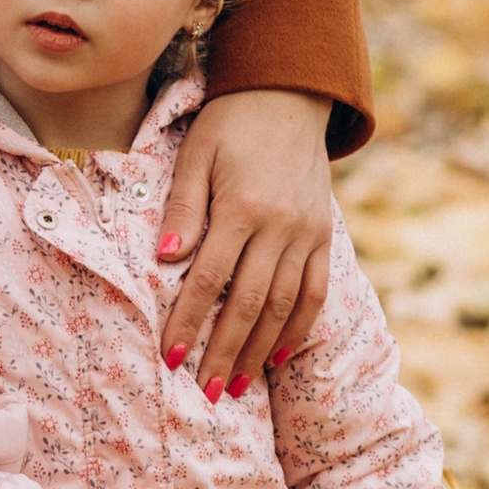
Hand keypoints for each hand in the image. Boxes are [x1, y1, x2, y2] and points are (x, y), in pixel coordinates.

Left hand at [158, 90, 334, 396]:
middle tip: (205, 392)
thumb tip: (165, 258)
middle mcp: (280, 226)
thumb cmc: (230, 124)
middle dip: (225, 351)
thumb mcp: (195, 154)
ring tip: (237, 385)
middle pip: (249, 303)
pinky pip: (315, 290)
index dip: (189, 321)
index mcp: (243, 207)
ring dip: (259, 349)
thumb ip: (182, 207)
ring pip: (285, 305)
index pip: (210, 278)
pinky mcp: (323, 235)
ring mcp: (307, 234)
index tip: (170, 357)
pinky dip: (299, 325)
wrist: (289, 96)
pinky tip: (278, 353)